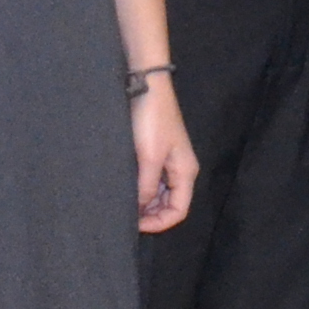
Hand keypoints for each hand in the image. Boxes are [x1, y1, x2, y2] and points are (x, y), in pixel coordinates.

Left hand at [130, 80, 195, 232]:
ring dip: (144, 201)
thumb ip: (146, 187)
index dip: (159, 223)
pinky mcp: (155, 150)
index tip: (135, 225)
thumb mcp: (149, 158)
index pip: (179, 211)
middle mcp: (179, 169)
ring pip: (159, 192)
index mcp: (185, 172)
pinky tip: (124, 187)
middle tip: (126, 216)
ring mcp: (168, 159)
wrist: (146, 84)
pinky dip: (140, 187)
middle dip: (151, 214)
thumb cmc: (151, 120)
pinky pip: (151, 178)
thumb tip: (140, 209)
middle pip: (170, 204)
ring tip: (124, 204)